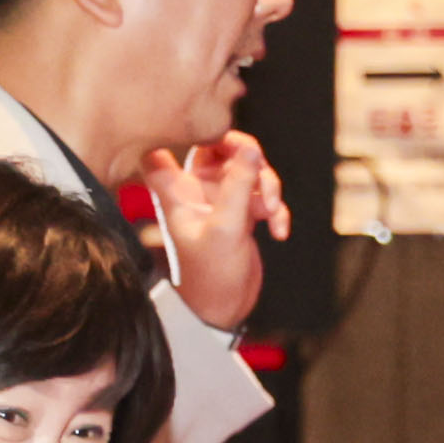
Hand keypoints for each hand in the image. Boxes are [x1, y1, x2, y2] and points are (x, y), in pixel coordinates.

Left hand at [142, 133, 289, 332]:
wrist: (223, 310)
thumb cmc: (211, 275)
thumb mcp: (226, 227)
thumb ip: (238, 185)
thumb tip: (252, 148)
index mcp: (178, 190)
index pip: (164, 145)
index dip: (181, 132)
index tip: (212, 135)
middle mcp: (196, 190)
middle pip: (219, 147)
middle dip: (248, 157)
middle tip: (261, 175)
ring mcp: (220, 201)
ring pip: (247, 170)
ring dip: (267, 186)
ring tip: (272, 212)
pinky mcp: (241, 214)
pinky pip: (262, 196)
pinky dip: (275, 210)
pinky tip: (279, 232)